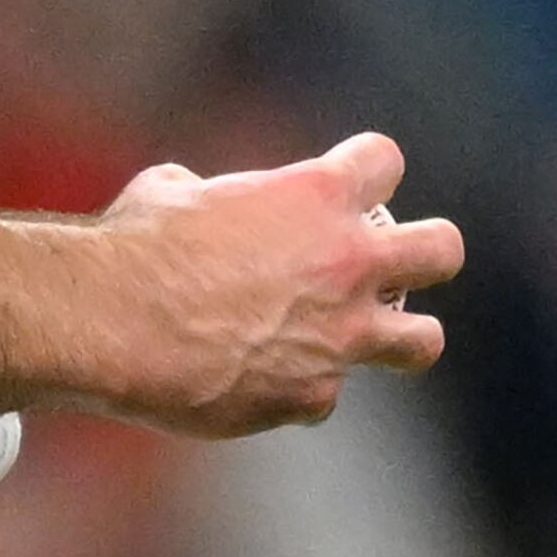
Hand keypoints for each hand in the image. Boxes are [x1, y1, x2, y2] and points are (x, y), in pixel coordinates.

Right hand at [89, 132, 460, 437]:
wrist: (114, 324)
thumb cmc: (135, 246)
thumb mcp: (173, 190)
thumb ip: (215, 197)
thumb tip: (199, 202)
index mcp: (316, 195)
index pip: (385, 161)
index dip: (365, 169)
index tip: (344, 184)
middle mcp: (347, 263)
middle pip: (442, 250)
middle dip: (429, 253)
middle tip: (399, 263)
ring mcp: (339, 337)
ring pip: (423, 341)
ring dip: (402, 337)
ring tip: (370, 338)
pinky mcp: (312, 395)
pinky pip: (327, 393)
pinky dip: (302, 386)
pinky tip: (262, 379)